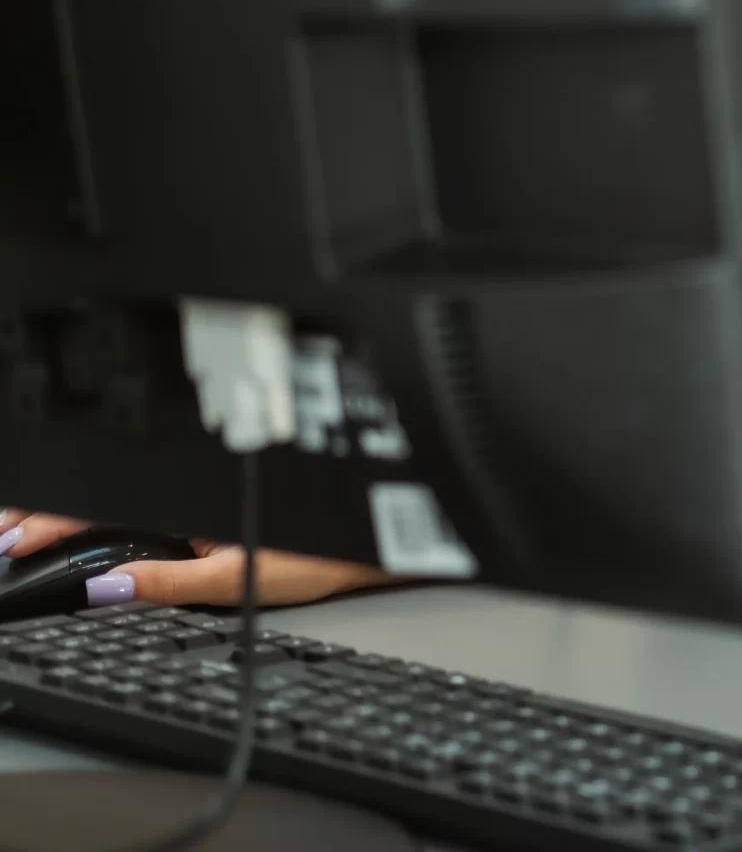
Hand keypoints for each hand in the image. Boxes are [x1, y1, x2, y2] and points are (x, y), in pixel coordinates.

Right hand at [0, 510, 395, 607]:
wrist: (365, 542)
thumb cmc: (316, 553)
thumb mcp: (237, 577)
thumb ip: (169, 582)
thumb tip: (109, 588)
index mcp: (187, 501)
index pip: (102, 511)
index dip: (50, 522)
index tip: (11, 538)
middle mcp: (185, 491)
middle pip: (100, 498)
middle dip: (45, 512)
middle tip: (2, 534)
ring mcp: (192, 497)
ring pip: (116, 500)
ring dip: (67, 512)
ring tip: (20, 529)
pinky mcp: (201, 509)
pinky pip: (138, 505)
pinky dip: (97, 515)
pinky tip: (69, 527)